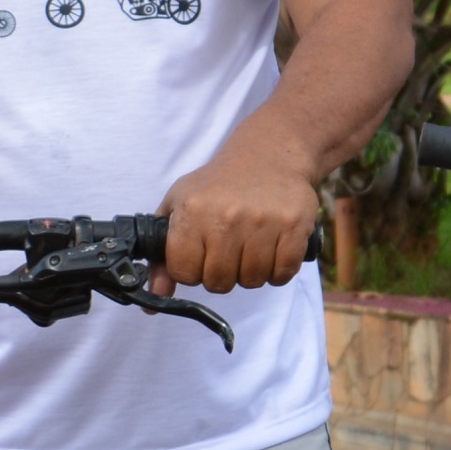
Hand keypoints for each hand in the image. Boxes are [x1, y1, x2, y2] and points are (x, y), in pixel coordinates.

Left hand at [155, 126, 324, 294]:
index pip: (184, 273)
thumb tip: (156, 295)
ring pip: (252, 280)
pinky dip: (279, 270)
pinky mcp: (293, 225)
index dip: (191, 270)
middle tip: (228, 251)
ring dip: (252, 272)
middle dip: (222, 274)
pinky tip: (274, 248)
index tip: (200, 255)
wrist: (268, 154)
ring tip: (251, 247)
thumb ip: (162, 254)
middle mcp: (226, 216)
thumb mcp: (179, 206)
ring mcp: (262, 221)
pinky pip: (283, 273)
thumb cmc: (218, 186)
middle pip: (219, 282)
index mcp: (193, 210)